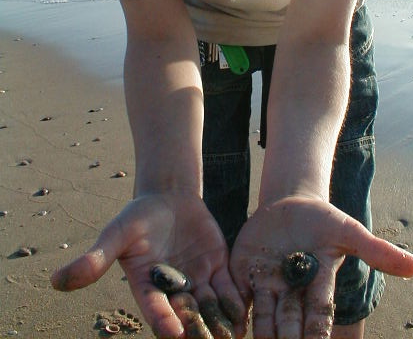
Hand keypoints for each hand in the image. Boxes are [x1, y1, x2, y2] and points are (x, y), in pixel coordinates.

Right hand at [51, 193, 246, 337]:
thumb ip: (95, 258)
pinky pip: (229, 288)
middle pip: (187, 315)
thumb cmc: (137, 216)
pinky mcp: (217, 268)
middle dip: (198, 331)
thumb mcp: (117, 233)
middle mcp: (173, 290)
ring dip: (222, 323)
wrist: (168, 197)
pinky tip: (248, 312)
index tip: (173, 332)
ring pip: (212, 307)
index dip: (163, 320)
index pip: (155, 308)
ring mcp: (197, 280)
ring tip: (234, 336)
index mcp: (147, 286)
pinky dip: (238, 301)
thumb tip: (55, 281)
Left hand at [230, 196, 412, 337]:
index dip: (317, 335)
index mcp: (317, 284)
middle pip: (288, 323)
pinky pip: (236, 294)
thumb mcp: (349, 232)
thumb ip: (376, 250)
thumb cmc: (325, 221)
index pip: (318, 316)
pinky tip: (225, 326)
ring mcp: (265, 283)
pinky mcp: (244, 271)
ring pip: (262, 316)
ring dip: (259, 335)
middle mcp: (291, 291)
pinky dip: (231, 310)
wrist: (291, 204)